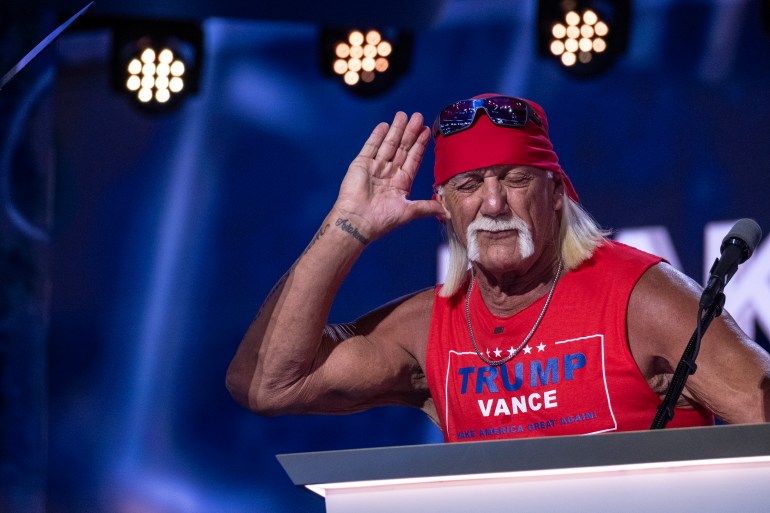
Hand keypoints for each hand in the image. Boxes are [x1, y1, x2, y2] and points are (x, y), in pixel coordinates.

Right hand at [334, 112, 444, 240]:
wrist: (358, 222)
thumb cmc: (383, 220)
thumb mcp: (409, 212)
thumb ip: (427, 207)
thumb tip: (447, 213)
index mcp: (401, 183)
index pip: (413, 159)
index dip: (420, 145)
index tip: (426, 131)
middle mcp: (389, 173)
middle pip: (402, 148)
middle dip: (410, 132)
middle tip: (418, 116)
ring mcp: (375, 167)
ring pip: (388, 144)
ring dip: (396, 130)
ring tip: (403, 115)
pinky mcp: (361, 164)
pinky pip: (371, 147)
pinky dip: (377, 136)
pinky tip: (384, 125)